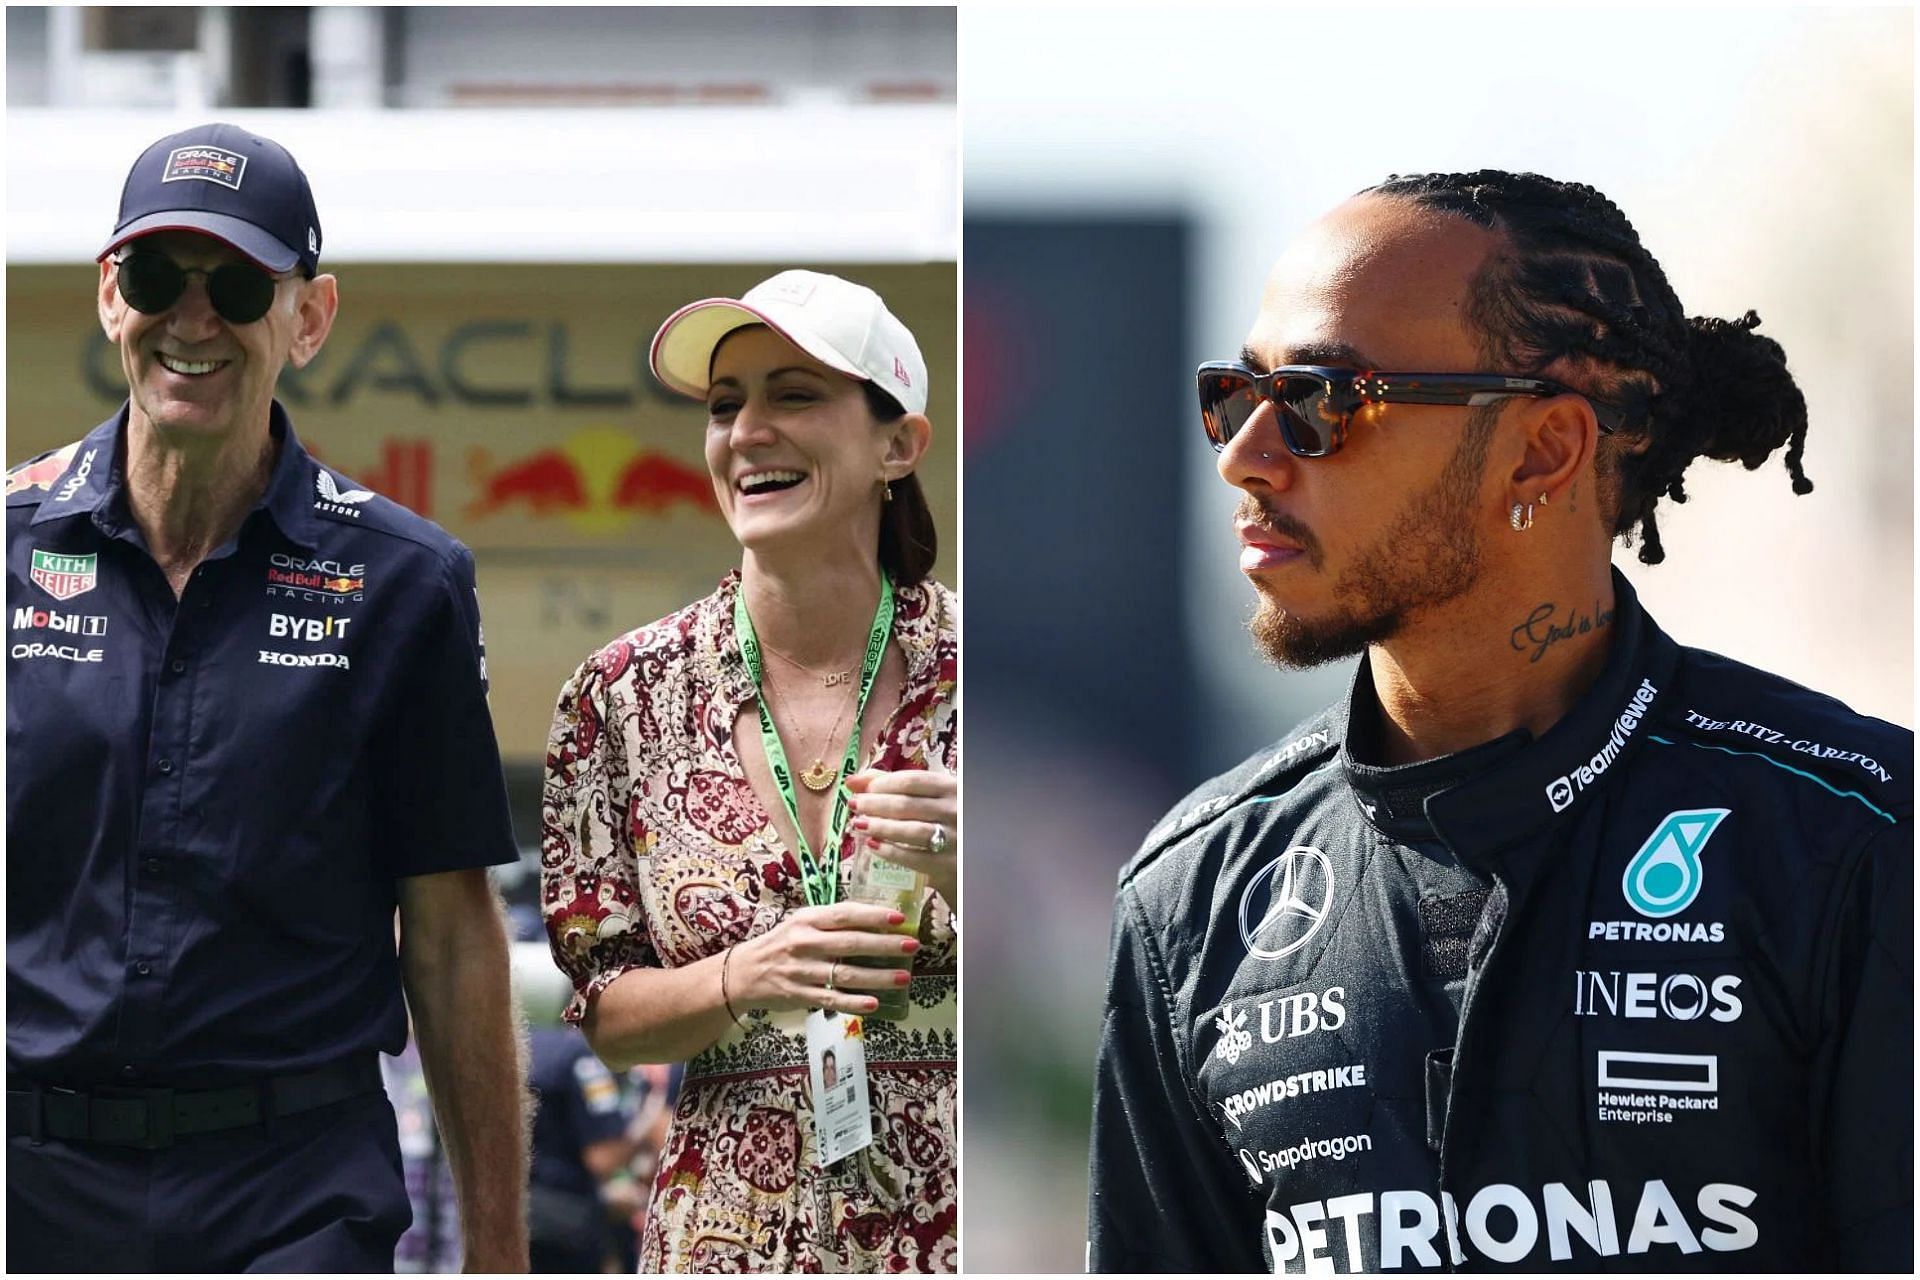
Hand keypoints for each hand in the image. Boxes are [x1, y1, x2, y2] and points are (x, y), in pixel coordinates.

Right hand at [732, 901, 918, 1015]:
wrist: (743, 973)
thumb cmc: (781, 943)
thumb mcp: (801, 923)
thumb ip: (832, 921)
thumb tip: (875, 919)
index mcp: (807, 920)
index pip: (844, 914)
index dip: (872, 915)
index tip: (899, 918)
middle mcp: (804, 943)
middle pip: (850, 944)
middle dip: (885, 945)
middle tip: (912, 946)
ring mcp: (801, 971)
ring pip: (845, 974)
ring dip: (878, 977)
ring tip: (904, 978)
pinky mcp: (799, 995)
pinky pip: (831, 1000)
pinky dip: (854, 1003)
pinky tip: (875, 1003)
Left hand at [846, 768, 957, 909]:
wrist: (974, 859)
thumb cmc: (949, 821)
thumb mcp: (934, 798)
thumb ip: (898, 786)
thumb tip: (854, 781)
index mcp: (952, 788)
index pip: (912, 781)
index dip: (881, 784)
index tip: (861, 788)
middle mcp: (955, 811)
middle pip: (906, 805)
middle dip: (874, 804)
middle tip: (854, 805)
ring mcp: (953, 839)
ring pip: (909, 830)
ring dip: (879, 827)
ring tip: (858, 825)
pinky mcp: (948, 865)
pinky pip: (914, 858)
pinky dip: (890, 852)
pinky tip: (873, 846)